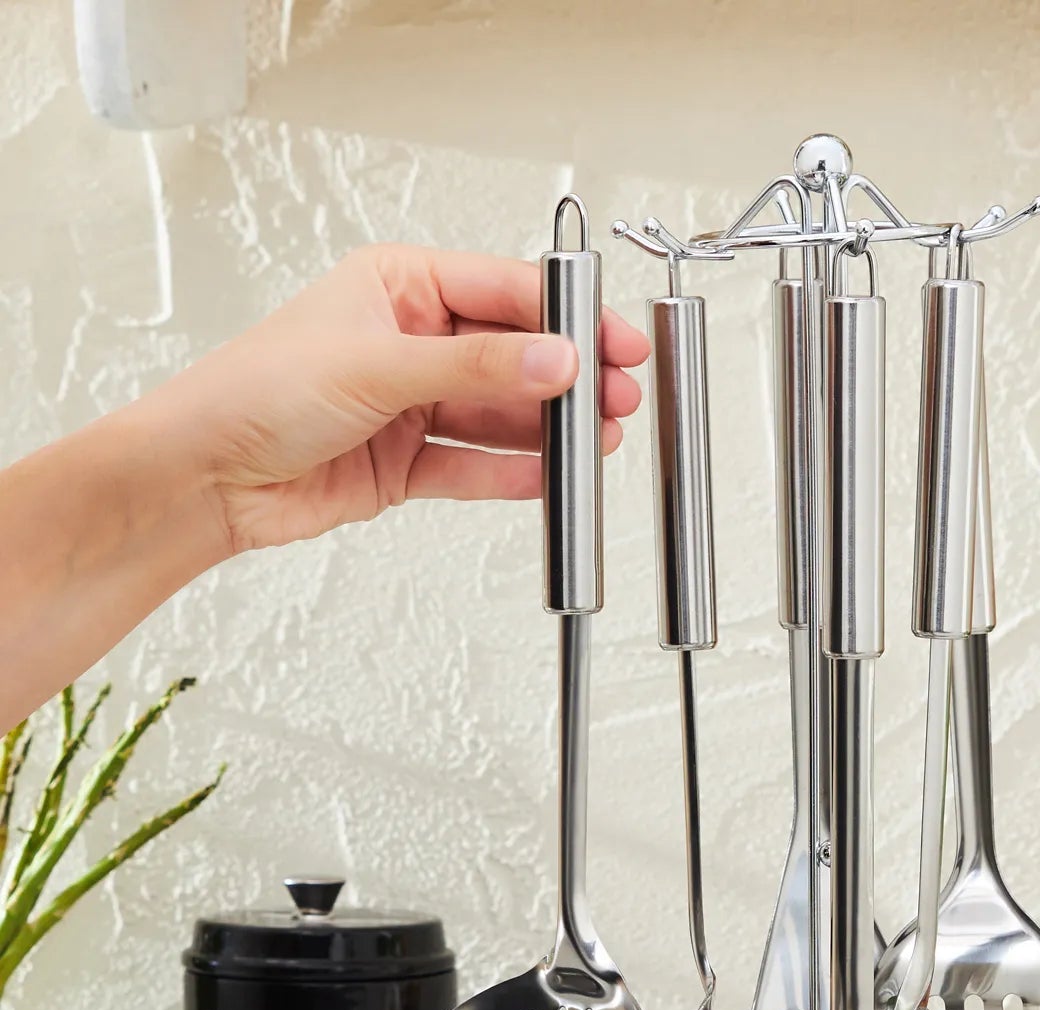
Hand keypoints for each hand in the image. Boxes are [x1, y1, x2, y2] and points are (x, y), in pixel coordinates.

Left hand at [150, 244, 649, 556]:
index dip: (564, 316)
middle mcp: (411, 340)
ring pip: (500, 412)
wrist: (207, 478)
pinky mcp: (409, 462)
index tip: (612, 341)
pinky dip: (513, 472)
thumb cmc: (256, 394)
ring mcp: (412, 404)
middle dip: (567, 378)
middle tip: (618, 397)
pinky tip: (550, 476)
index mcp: (400, 286)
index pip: (503, 291)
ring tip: (597, 442)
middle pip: (511, 355)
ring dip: (548, 429)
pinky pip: (476, 464)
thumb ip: (475, 366)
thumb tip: (555, 359)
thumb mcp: (378, 365)